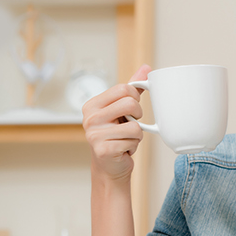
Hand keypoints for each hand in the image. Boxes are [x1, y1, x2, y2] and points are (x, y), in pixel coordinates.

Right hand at [82, 65, 152, 181]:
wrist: (110, 167)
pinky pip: (133, 141)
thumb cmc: (116, 136)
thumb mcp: (122, 109)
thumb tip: (146, 68)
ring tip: (125, 139)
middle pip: (130, 104)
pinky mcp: (103, 149)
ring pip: (135, 126)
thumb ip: (132, 88)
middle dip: (138, 116)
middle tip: (129, 125)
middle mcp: (90, 118)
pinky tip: (123, 149)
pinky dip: (133, 146)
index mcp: (92, 105)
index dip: (134, 99)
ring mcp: (95, 134)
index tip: (130, 110)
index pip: (124, 88)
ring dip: (136, 135)